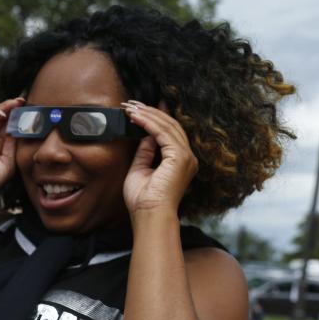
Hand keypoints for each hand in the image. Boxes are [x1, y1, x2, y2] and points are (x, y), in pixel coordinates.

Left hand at [122, 101, 197, 216]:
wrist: (148, 215)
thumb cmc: (143, 200)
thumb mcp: (140, 169)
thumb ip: (144, 152)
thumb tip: (144, 135)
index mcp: (180, 162)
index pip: (170, 133)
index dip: (155, 118)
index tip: (140, 108)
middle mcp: (187, 158)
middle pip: (170, 126)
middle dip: (151, 112)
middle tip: (132, 103)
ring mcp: (186, 157)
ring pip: (168, 127)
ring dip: (148, 114)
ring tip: (131, 107)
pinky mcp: (179, 157)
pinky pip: (163, 133)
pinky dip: (149, 123)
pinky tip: (136, 117)